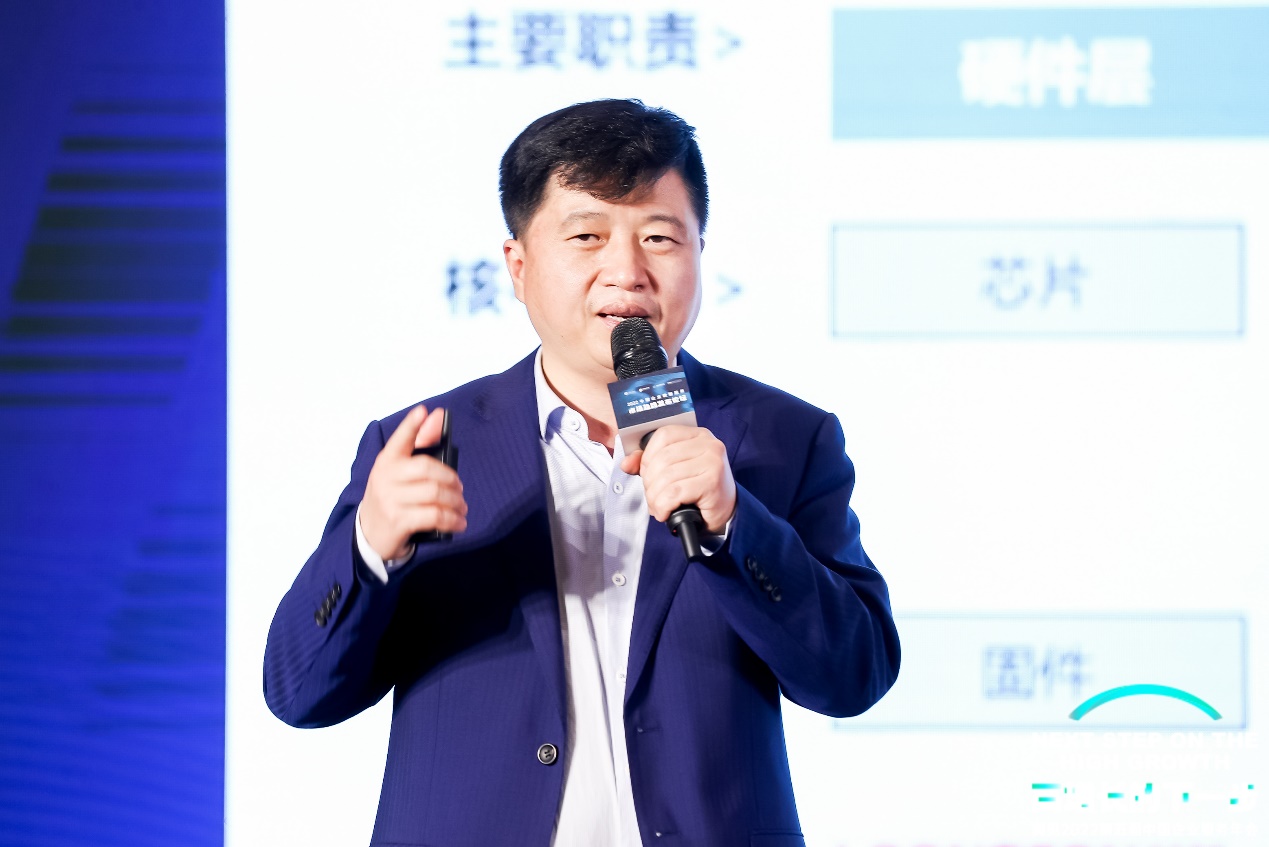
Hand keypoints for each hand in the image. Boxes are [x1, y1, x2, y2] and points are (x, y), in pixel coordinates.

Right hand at [360, 405, 467, 560]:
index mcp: (387, 461)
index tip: (422, 411)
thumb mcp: (399, 473)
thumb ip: (420, 445)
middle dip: (451, 479)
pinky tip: (459, 522)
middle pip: (428, 469)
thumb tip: (436, 416)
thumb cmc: (392, 497)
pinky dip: (452, 520)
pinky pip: (435, 516)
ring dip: (456, 502)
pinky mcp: (399, 521)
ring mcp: (391, 500)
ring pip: (435, 494)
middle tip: (459, 488)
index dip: (412, 425)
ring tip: (461, 506)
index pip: (400, 439)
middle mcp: (385, 477)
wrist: (368, 534)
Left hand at [620, 425, 735, 534]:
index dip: (647, 456)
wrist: (726, 512)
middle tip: (653, 497)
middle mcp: (708, 444)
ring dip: (655, 498)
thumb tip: (626, 463)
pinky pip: (674, 493)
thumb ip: (649, 463)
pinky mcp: (712, 482)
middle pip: (662, 458)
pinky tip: (666, 513)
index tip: (647, 475)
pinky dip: (663, 506)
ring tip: (659, 507)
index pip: (663, 435)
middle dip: (649, 482)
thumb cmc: (698, 489)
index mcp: (697, 435)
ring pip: (666, 477)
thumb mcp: (674, 471)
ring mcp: (713, 462)